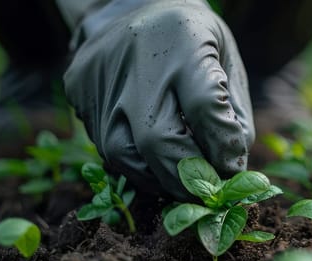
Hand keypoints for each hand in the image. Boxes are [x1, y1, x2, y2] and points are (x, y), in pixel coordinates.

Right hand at [63, 0, 253, 199]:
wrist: (135, 6)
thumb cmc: (195, 44)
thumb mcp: (228, 64)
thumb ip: (234, 117)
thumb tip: (229, 172)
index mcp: (184, 41)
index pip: (204, 107)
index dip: (222, 149)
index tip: (231, 170)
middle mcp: (136, 59)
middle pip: (158, 140)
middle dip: (187, 178)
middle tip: (206, 191)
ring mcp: (100, 75)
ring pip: (122, 154)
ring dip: (157, 178)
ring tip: (179, 181)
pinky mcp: (77, 89)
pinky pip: (104, 146)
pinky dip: (134, 164)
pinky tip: (151, 159)